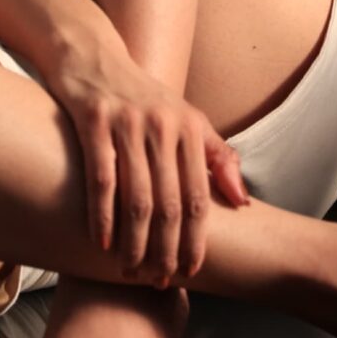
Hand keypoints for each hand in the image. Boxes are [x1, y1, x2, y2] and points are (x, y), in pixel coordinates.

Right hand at [43, 42, 249, 286]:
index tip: (191, 270)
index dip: (196, 238)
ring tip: (131, 270)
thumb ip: (218, 159)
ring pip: (136, 197)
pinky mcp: (94, 120)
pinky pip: (101, 179)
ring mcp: (128, 123)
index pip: (199, 196)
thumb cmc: (143, 98)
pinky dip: (102, 216)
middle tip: (159, 280)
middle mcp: (163, 125)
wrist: (93, 57)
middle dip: (166, 249)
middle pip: (169, 203)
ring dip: (135, 242)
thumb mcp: (186, 121)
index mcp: (191, 128)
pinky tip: (102, 242)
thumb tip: (243, 203)